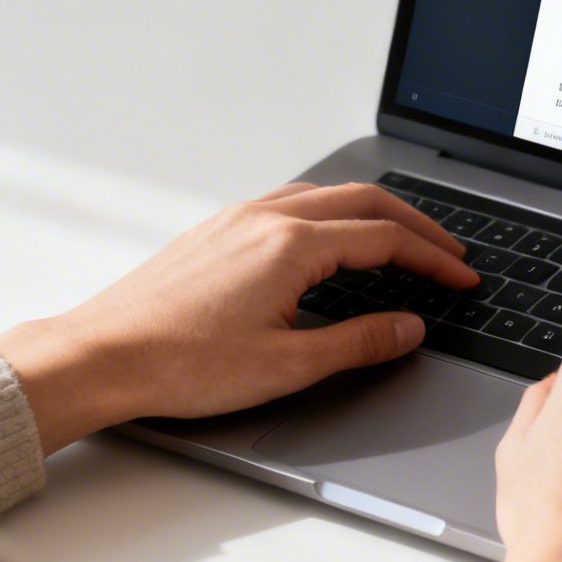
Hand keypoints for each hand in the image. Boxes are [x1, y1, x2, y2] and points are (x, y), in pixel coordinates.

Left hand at [0, 182, 477, 453]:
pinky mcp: (214, 231)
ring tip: (399, 241)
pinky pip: (288, 202)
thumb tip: (406, 327)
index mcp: (290, 245)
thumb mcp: (285, 366)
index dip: (433, 258)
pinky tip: (329, 240)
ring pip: (324, 195)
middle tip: (448, 252)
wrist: (101, 356)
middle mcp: (264, 218)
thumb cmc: (179, 365)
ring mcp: (235, 219)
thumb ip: (357, 343)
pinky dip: (329, 213)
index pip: (385, 239)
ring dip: (371, 212)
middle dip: (414, 225)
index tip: (461, 276)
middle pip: (362, 201)